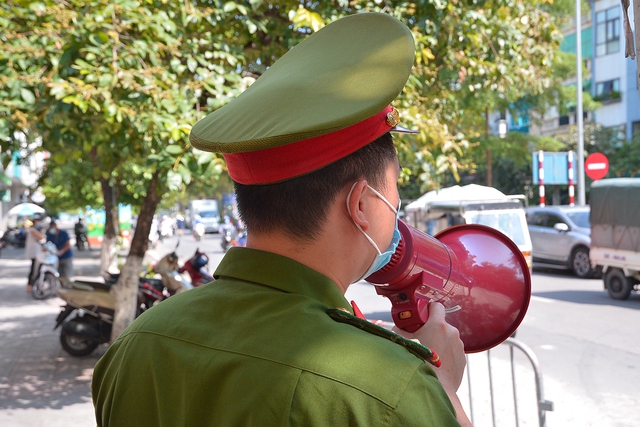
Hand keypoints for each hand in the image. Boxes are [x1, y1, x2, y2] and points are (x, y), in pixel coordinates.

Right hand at [393, 302, 472, 425]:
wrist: (436, 389)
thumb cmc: (418, 365)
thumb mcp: (403, 342)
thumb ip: (400, 330)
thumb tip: (398, 326)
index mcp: (438, 325)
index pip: (436, 305)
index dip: (427, 309)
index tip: (421, 315)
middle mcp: (452, 332)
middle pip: (441, 323)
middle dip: (432, 328)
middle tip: (420, 338)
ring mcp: (459, 346)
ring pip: (448, 337)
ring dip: (440, 341)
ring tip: (428, 354)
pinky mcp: (462, 359)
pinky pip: (453, 351)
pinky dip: (445, 354)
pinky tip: (436, 364)